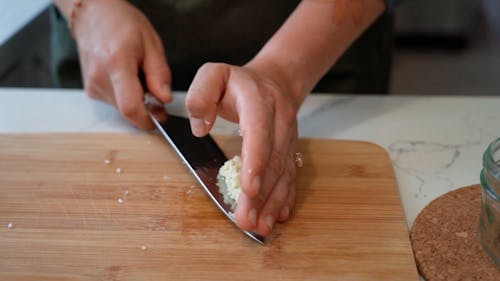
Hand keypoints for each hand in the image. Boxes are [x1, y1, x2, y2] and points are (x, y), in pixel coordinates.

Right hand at [71, 0, 171, 128]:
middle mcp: (100, 77)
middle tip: (154, 88)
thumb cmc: (122, 24)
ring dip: (136, 100)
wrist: (94, 15)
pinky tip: (127, 77)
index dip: (147, 119)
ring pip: (122, 108)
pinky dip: (126, 95)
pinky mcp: (91, 90)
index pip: (130, 107)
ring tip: (138, 75)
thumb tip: (165, 99)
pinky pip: (115, 102)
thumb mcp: (151, 43)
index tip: (160, 117)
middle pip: (128, 110)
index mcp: (117, 63)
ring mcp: (92, 85)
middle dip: (146, 107)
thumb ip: (159, 74)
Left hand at [186, 62, 300, 235]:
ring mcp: (288, 137)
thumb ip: (200, 95)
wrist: (274, 81)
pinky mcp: (290, 150)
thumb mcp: (213, 74)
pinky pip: (290, 175)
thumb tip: (200, 127)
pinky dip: (284, 197)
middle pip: (273, 160)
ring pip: (284, 172)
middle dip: (261, 194)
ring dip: (273, 201)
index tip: (249, 189)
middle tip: (247, 220)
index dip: (256, 162)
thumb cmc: (237, 82)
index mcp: (259, 101)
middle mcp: (279, 120)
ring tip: (260, 226)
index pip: (260, 133)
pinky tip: (279, 215)